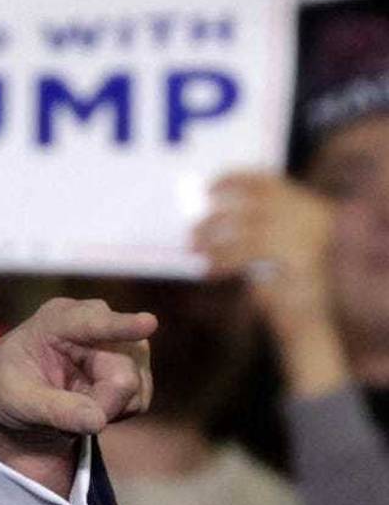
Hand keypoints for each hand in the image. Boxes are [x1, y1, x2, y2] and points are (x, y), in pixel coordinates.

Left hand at [0, 298, 155, 495]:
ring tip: (72, 404)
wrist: (12, 402)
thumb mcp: (17, 400)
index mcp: (56, 319)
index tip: (148, 323)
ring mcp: (116, 343)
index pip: (92, 322)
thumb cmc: (6, 388)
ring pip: (136, 385)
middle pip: (122, 370)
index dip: (121, 326)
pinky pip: (140, 398)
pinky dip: (118, 412)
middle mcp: (93, 323)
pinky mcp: (130, 365)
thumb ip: (55, 409)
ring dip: (109, 408)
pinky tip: (89, 405)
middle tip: (68, 416)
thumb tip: (96, 419)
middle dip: (103, 402)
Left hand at [191, 172, 347, 395]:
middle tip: (191, 229)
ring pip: (245, 226)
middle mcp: (312, 217)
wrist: (310, 325)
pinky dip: (221, 259)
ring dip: (213, 235)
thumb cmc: (287, 288)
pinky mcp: (294, 260)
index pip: (269, 182)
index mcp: (312, 208)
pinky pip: (245, 252)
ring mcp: (306, 236)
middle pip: (253, 202)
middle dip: (218, 213)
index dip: (236, 179)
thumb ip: (253, 225)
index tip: (209, 185)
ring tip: (194, 248)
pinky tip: (208, 270)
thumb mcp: (274, 248)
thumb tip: (210, 210)